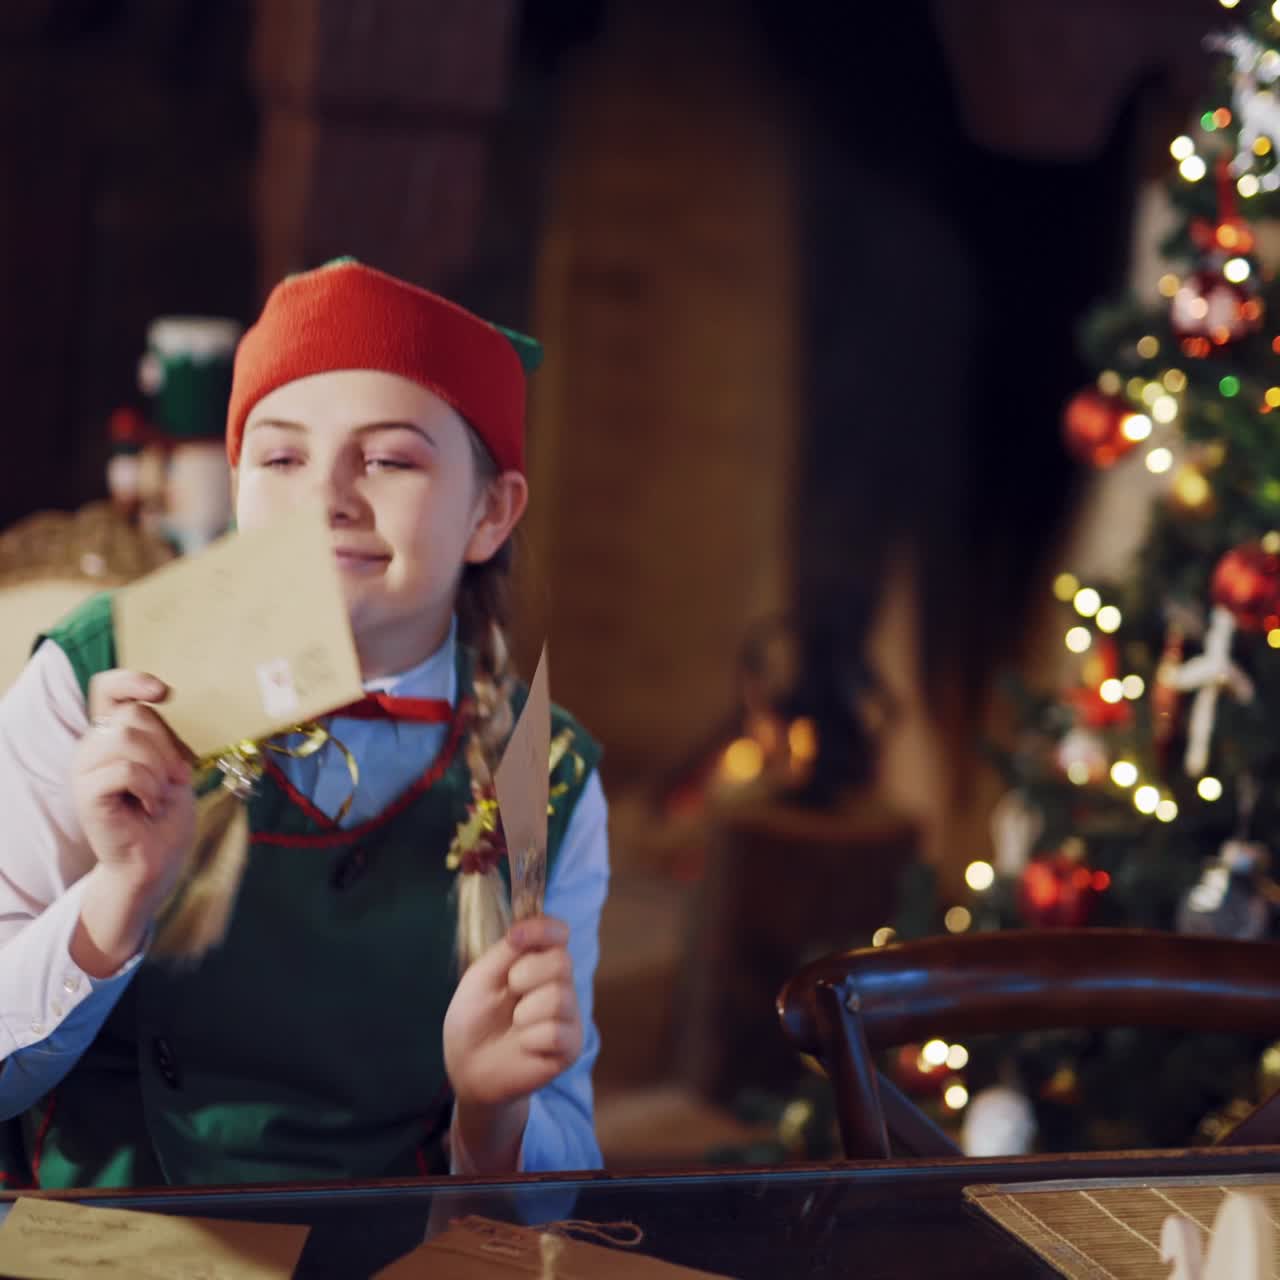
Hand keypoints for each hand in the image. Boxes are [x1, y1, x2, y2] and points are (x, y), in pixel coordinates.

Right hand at [70, 671, 194, 975]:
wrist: (157, 859)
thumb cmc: (166, 812)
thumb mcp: (171, 763)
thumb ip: (159, 732)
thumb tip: (160, 697)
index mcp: (112, 734)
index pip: (108, 689)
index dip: (132, 681)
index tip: (165, 693)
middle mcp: (92, 746)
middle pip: (134, 715)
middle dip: (168, 745)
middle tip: (175, 778)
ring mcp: (84, 769)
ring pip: (128, 738)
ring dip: (160, 768)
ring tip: (160, 794)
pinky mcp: (86, 793)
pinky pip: (125, 770)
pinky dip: (150, 787)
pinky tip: (149, 806)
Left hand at [443, 916, 582, 1169]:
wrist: (468, 1067)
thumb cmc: (474, 1019)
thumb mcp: (481, 978)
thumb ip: (506, 951)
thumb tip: (523, 928)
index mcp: (538, 960)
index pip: (558, 932)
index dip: (543, 930)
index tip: (515, 939)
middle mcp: (560, 982)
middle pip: (562, 961)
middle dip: (526, 975)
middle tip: (509, 992)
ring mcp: (568, 1014)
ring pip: (559, 997)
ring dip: (525, 1012)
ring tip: (515, 1023)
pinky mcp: (571, 1045)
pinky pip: (556, 1032)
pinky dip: (531, 1039)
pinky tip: (524, 1046)